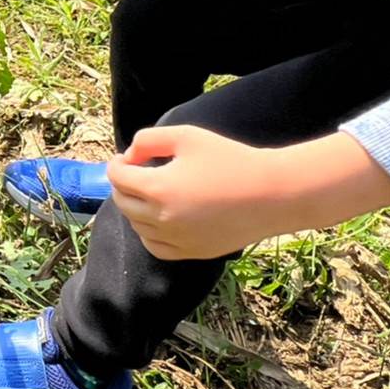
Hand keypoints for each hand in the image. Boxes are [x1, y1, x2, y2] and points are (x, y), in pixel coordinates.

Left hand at [106, 127, 389, 260]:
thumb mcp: (187, 136)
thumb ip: (149, 140)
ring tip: (152, 192)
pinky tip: (160, 218)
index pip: (117, 177)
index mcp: (157, 189)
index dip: (118, 163)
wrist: (272, 193)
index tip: (130, 158)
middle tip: (138, 172)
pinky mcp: (192, 252)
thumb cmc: (231, 159)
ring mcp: (176, 239)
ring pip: (136, 226)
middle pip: (123, 202)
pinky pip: (155, 247)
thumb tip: (130, 155)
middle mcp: (161, 219)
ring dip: (135, 208)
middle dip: (124, 184)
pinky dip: (149, 233)